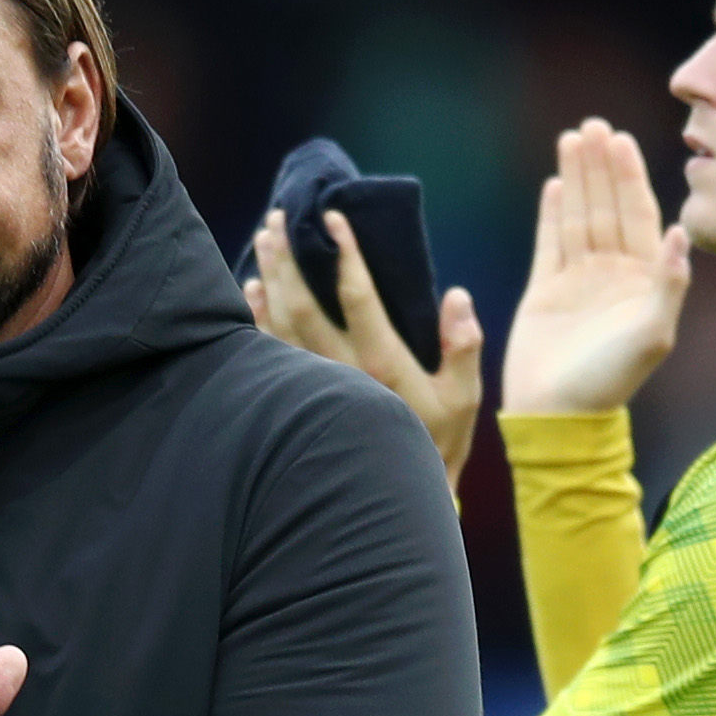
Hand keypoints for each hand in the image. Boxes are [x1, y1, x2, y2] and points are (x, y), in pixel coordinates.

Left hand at [245, 207, 484, 491]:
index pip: (357, 296)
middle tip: (279, 217)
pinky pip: (270, 351)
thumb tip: (458, 295)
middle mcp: (338, 372)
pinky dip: (258, 317)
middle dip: (289, 257)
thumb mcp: (463, 399)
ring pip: (279, 324)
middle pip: (302, 304)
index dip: (344, 253)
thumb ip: (464, 346)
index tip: (333, 217)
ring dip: (269, 278)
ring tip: (264, 238)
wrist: (393, 497)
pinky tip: (252, 290)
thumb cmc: (436, 446)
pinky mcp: (296, 400)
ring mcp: (312, 388)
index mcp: (382, 364)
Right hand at [501, 118, 691, 413]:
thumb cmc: (611, 380)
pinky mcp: (544, 291)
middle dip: (601, 166)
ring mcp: (577, 280)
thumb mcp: (653, 333)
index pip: (638, 215)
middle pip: (606, 206)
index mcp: (641, 279)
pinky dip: (551, 213)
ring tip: (571, 140)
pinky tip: (553, 184)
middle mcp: (612, 273)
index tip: (621, 140)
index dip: (629, 176)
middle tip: (594, 125)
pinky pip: (548, 242)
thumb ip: (669, 283)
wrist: (559, 415)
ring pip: (578, 216)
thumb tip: (683, 231)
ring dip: (576, 179)